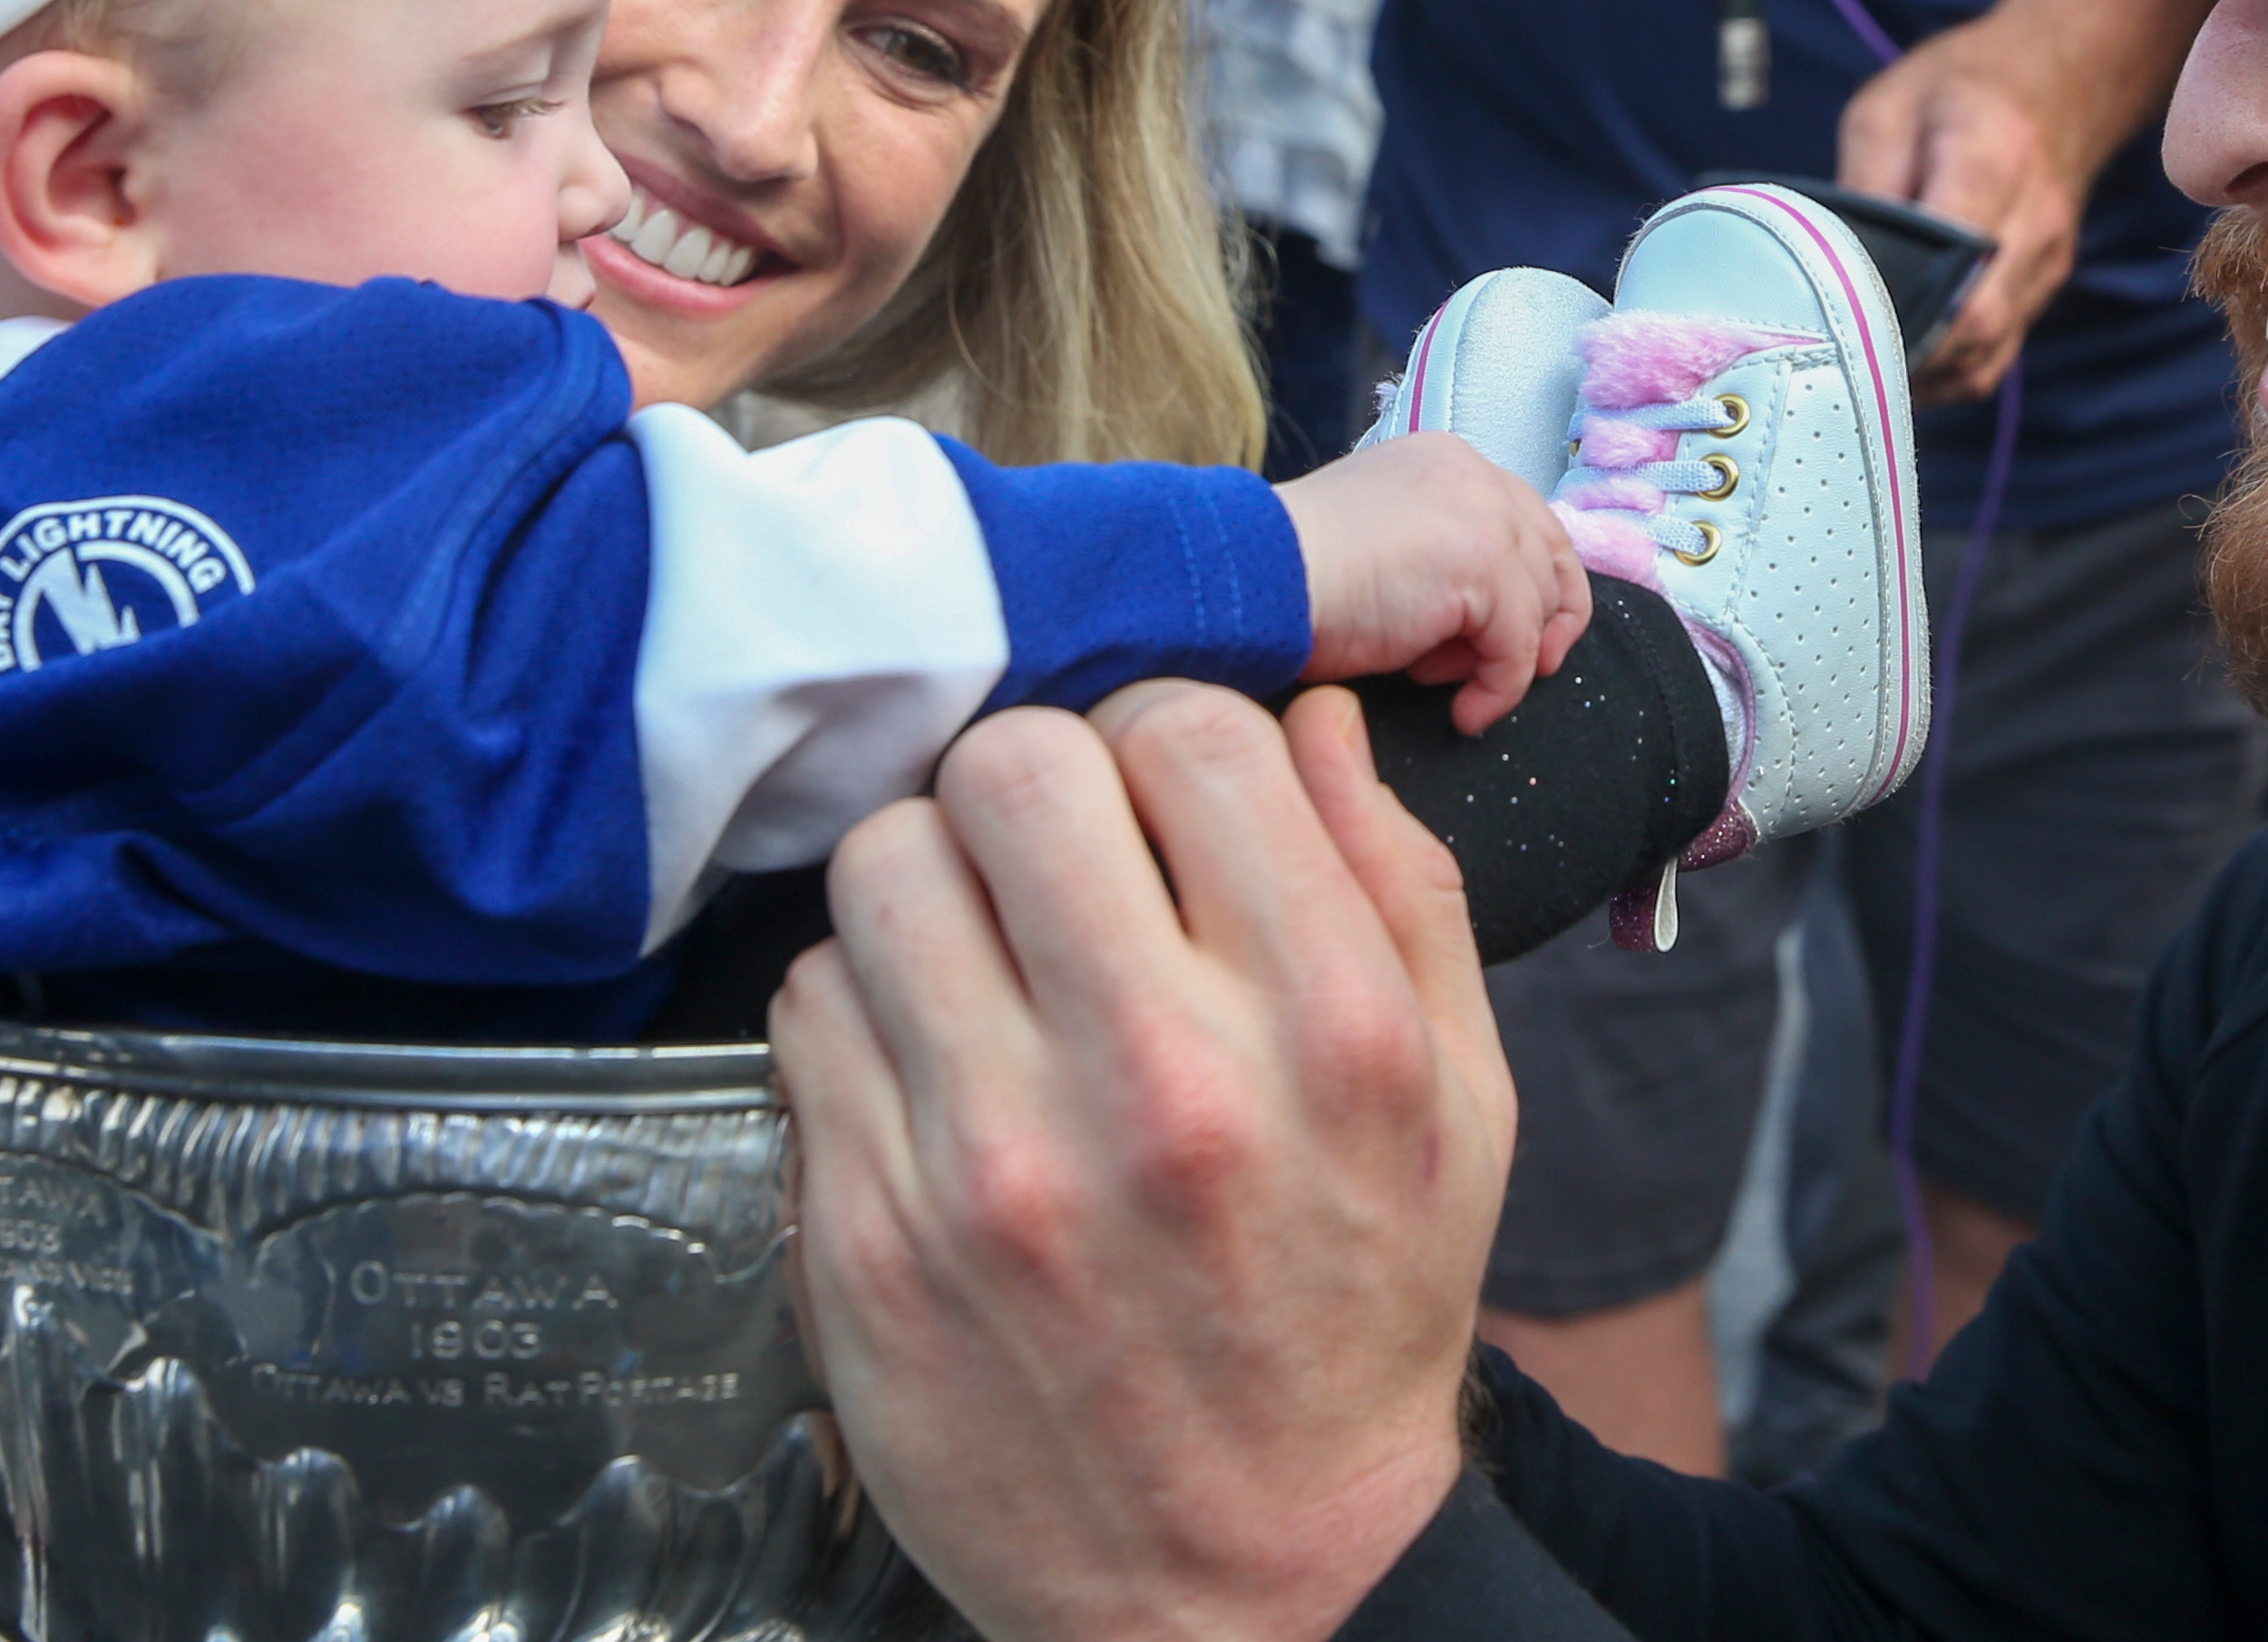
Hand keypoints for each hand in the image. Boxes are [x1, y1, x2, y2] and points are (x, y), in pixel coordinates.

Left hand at [774, 681, 1507, 1641]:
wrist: (1252, 1588)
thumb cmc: (1355, 1324)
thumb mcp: (1459, 1105)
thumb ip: (1400, 886)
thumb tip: (1302, 713)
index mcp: (1326, 1032)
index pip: (1192, 736)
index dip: (1167, 738)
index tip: (1161, 799)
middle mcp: (1163, 1085)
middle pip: (1014, 766)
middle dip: (1034, 790)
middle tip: (1054, 860)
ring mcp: (996, 1168)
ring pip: (885, 866)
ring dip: (932, 887)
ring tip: (980, 956)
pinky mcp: (870, 1242)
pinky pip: (808, 1008)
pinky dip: (860, 1008)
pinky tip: (928, 1064)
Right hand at [1276, 432, 1590, 734]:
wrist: (1256, 579)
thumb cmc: (1295, 577)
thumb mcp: (1383, 547)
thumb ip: (1437, 555)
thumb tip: (1481, 614)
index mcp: (1443, 462)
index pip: (1524, 518)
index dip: (1536, 583)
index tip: (1527, 638)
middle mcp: (1471, 474)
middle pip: (1550, 555)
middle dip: (1544, 622)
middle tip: (1523, 671)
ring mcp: (1482, 514)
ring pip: (1536, 606)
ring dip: (1497, 658)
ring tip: (1436, 679)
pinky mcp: (1483, 565)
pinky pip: (1518, 649)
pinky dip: (1497, 690)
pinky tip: (1464, 714)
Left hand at [1841, 29, 2089, 402]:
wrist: (2063, 77)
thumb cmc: (1960, 86)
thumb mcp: (1887, 109)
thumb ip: (1863, 185)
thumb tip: (1829, 264)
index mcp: (1992, 157)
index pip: (1949, 255)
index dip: (1894, 302)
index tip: (1836, 324)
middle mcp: (2034, 220)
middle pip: (1973, 321)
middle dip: (1902, 355)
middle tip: (1836, 364)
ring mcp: (2049, 260)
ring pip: (1986, 354)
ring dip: (1924, 374)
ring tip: (1861, 372)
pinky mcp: (2046, 285)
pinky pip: (1997, 353)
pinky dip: (1947, 370)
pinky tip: (1903, 365)